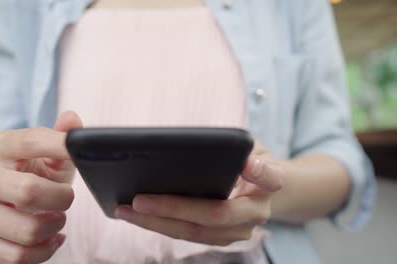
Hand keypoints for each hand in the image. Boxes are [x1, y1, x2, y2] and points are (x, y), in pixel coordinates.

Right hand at [0, 111, 81, 263]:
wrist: (4, 203)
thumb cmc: (34, 174)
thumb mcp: (50, 156)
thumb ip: (62, 137)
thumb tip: (72, 119)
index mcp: (0, 147)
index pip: (30, 141)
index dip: (59, 145)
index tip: (81, 152)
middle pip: (28, 191)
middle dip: (61, 199)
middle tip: (67, 200)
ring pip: (25, 230)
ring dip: (54, 228)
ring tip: (58, 220)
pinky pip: (15, 256)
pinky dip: (43, 252)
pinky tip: (51, 240)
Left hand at [115, 141, 284, 245]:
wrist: (258, 189)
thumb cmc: (247, 160)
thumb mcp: (248, 146)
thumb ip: (236, 147)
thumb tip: (203, 149)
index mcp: (270, 183)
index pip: (270, 177)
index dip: (259, 171)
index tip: (247, 163)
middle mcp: (257, 212)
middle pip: (215, 215)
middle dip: (173, 209)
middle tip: (139, 201)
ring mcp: (239, 231)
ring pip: (195, 233)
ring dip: (158, 224)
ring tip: (126, 210)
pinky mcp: (220, 238)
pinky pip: (188, 235)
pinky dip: (161, 226)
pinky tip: (137, 216)